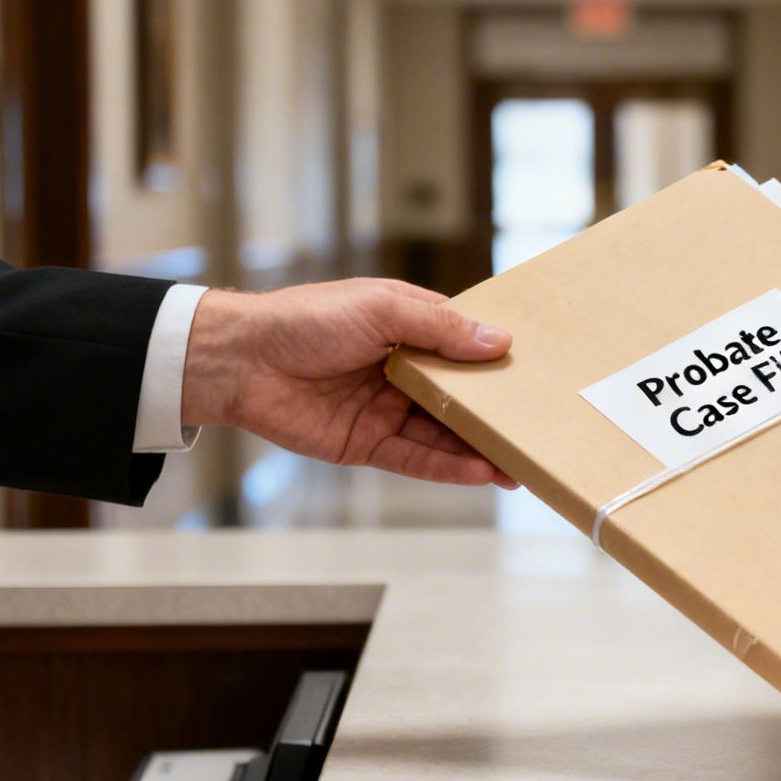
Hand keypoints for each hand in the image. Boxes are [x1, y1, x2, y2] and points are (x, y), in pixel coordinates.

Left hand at [182, 279, 516, 486]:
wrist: (240, 360)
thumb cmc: (305, 319)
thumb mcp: (381, 309)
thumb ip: (441, 328)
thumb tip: (498, 342)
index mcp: (409, 329)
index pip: (465, 347)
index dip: (498, 362)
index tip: (538, 376)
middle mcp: (403, 371)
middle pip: (462, 396)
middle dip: (498, 414)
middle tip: (540, 430)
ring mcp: (387, 410)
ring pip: (444, 433)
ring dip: (480, 448)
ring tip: (520, 463)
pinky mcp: (367, 444)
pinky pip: (416, 458)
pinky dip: (448, 466)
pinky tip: (480, 472)